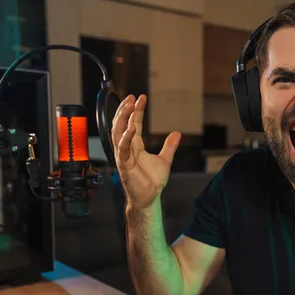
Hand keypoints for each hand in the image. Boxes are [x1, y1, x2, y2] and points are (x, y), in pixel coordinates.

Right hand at [112, 94, 180, 208]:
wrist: (149, 198)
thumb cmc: (152, 181)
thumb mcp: (165, 160)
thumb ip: (169, 146)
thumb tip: (177, 134)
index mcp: (134, 146)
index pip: (133, 123)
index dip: (136, 110)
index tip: (140, 97)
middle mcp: (126, 149)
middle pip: (121, 125)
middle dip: (125, 110)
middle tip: (131, 97)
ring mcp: (123, 156)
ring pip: (118, 133)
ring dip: (122, 118)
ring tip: (129, 106)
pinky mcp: (124, 165)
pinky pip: (122, 149)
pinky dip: (126, 138)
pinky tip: (132, 128)